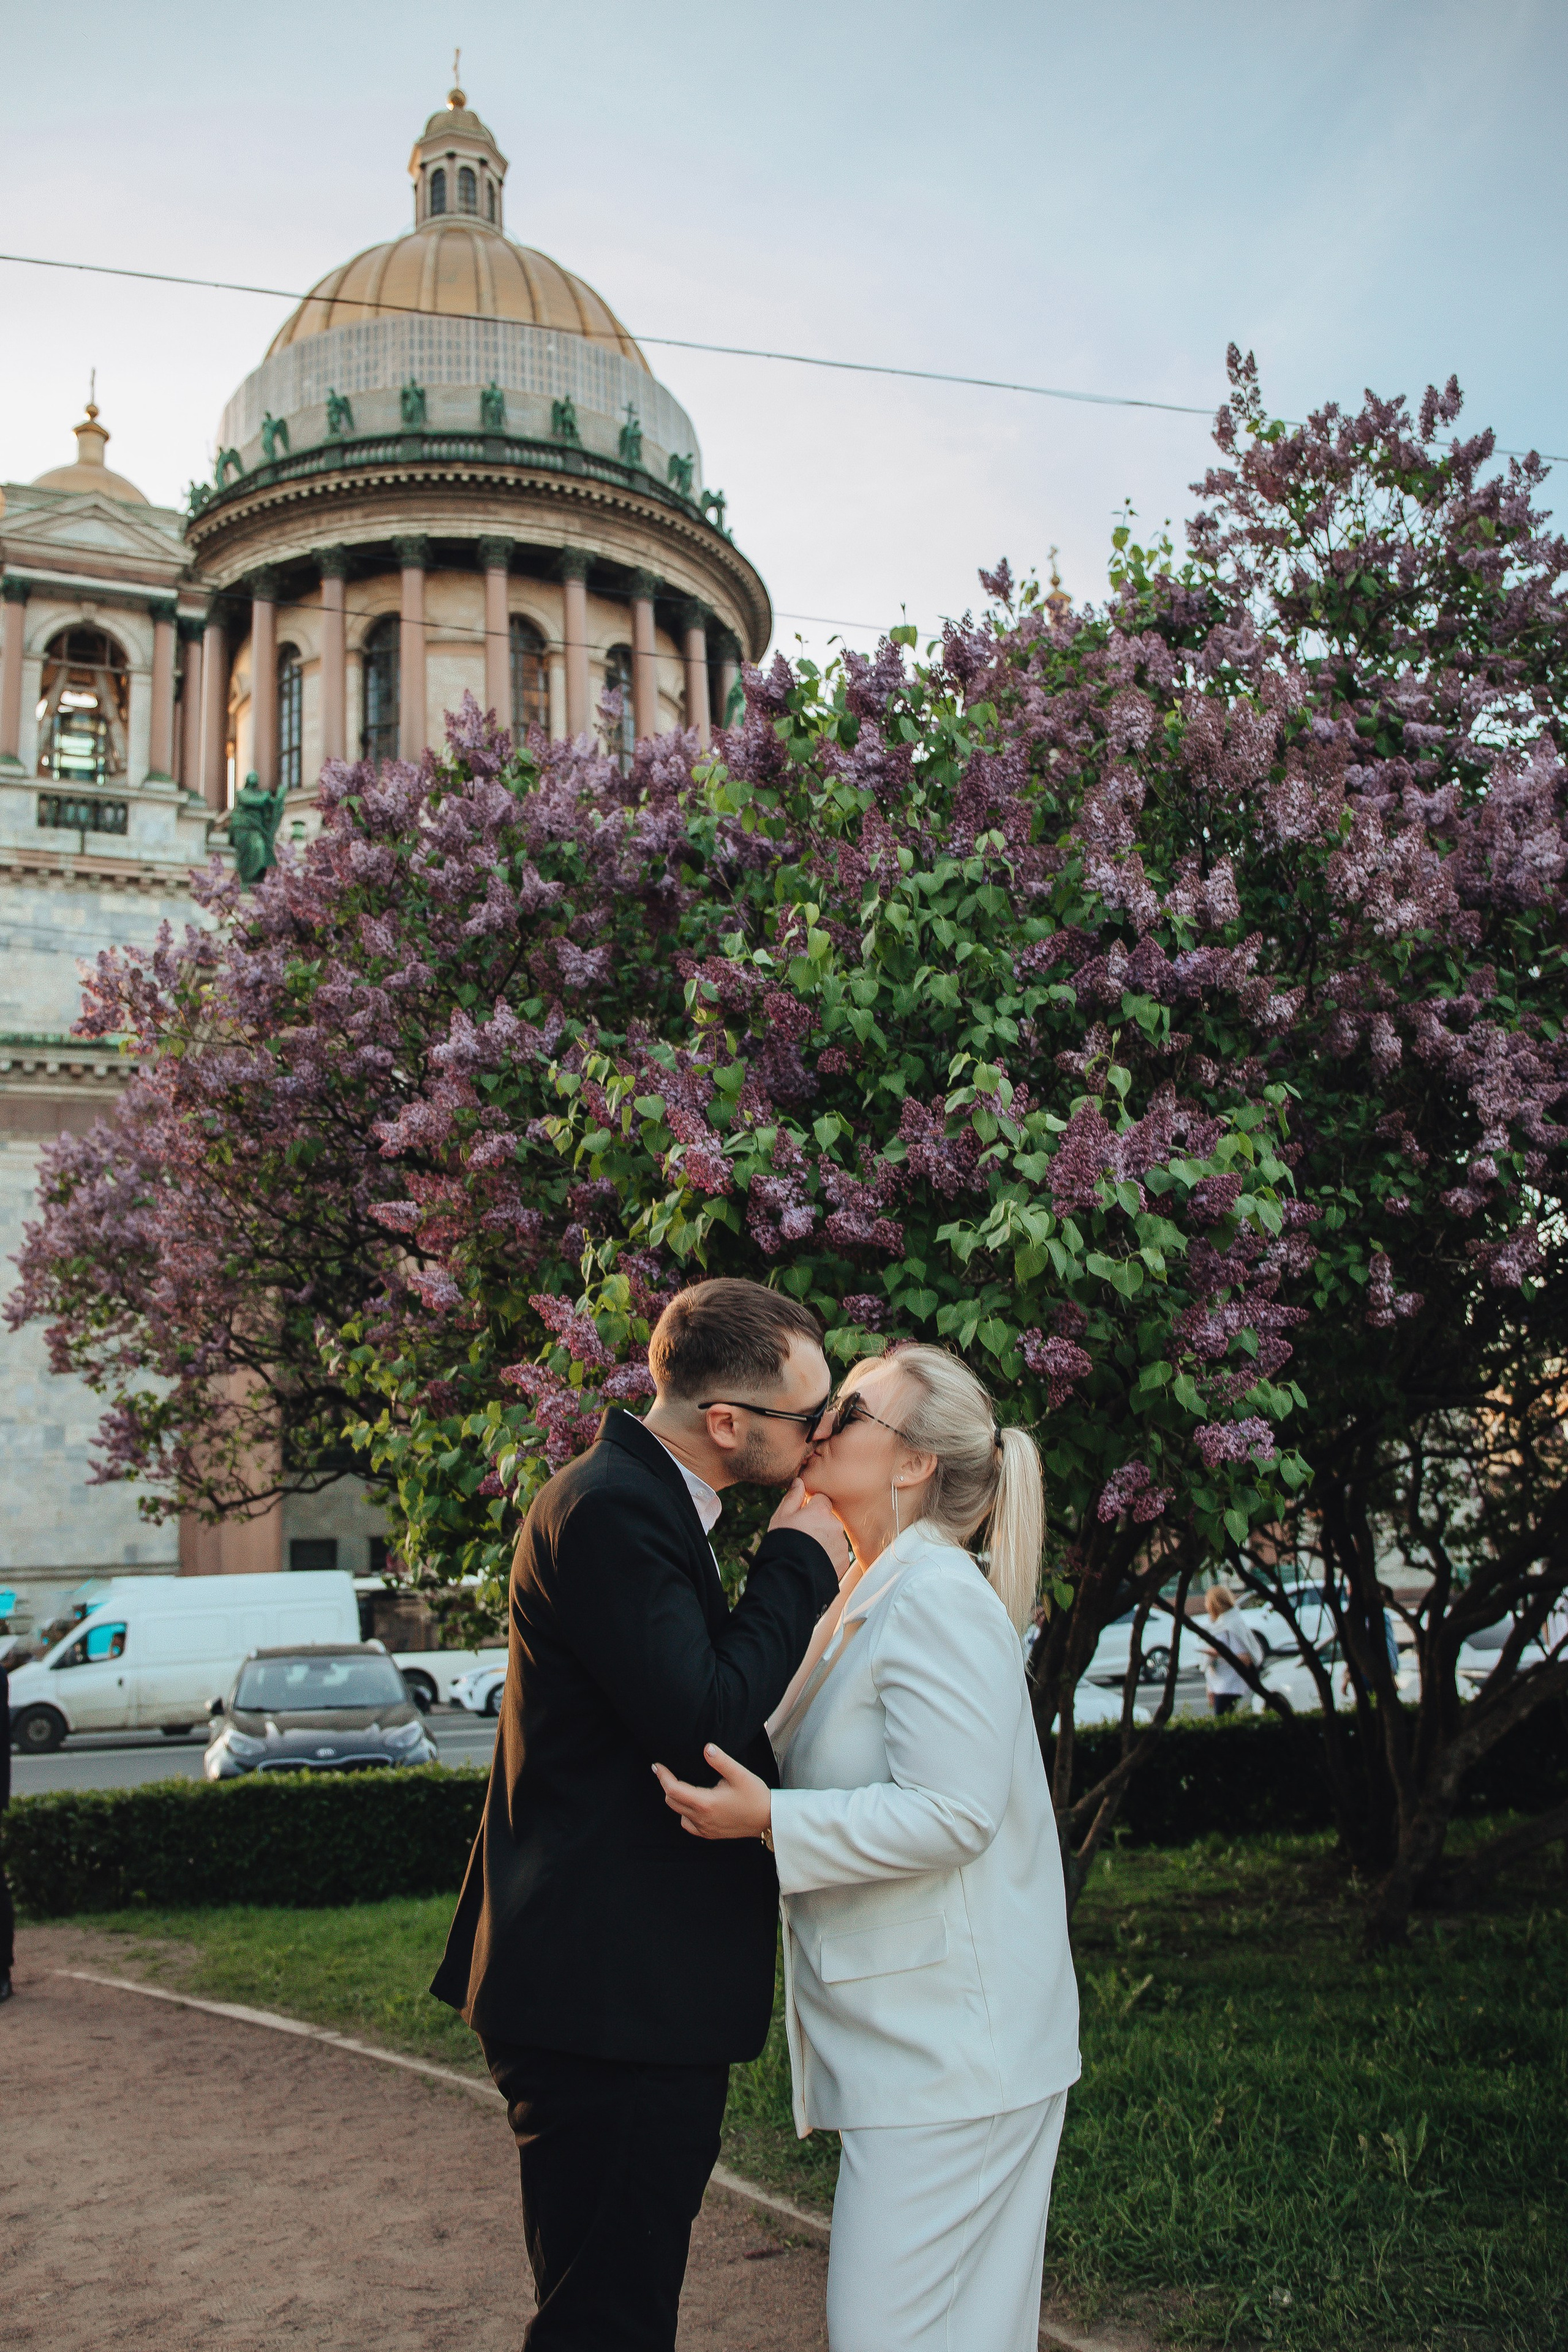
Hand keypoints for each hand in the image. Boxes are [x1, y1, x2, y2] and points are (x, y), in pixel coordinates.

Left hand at [653, 1744, 772, 1840]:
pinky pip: (688, 1824)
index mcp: (705, 1803)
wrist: (768, 1819)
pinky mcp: (710, 1834)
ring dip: (674, 1799)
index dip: (663, 1776)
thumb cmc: (755, 1796)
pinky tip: (692, 1804)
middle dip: (666, 1785)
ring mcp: (705, 1828)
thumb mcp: (740, 1774)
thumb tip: (706, 1747)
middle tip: (664, 1771)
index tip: (657, 1765)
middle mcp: (701, 1818)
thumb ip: (721, 1760)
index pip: (673, 1790)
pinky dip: (684, 1813)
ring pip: (678, 1813)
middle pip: (671, 1801)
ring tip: (678, 1784)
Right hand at [769, 1477, 850, 1578]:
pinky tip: (814, 1561)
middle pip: (828, 1518)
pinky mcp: (844, 1560)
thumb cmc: (782, 1545)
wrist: (790, 1578)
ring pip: (833, 1536)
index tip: (802, 1517)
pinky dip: (828, 1555)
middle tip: (802, 1537)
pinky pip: (837, 1552)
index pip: (821, 1499)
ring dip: (824, 1540)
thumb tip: (799, 1482)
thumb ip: (793, 1497)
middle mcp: (835, 1525)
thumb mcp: (781, 1517)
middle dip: (818, 1524)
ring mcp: (841, 1544)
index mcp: (820, 1511)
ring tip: (807, 1552)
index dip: (811, 1507)